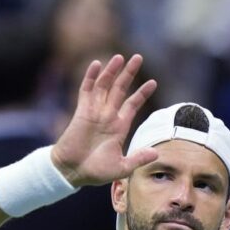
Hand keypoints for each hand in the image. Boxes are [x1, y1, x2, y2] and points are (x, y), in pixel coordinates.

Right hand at [50, 54, 157, 186]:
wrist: (72, 172)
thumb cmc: (95, 171)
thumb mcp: (122, 167)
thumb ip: (138, 158)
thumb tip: (157, 153)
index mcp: (119, 127)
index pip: (132, 104)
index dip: (142, 93)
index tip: (153, 82)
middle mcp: (108, 116)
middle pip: (120, 89)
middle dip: (129, 73)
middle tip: (138, 57)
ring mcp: (94, 112)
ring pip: (104, 86)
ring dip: (112, 71)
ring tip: (120, 57)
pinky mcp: (81, 111)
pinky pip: (86, 90)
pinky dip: (91, 77)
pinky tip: (97, 64)